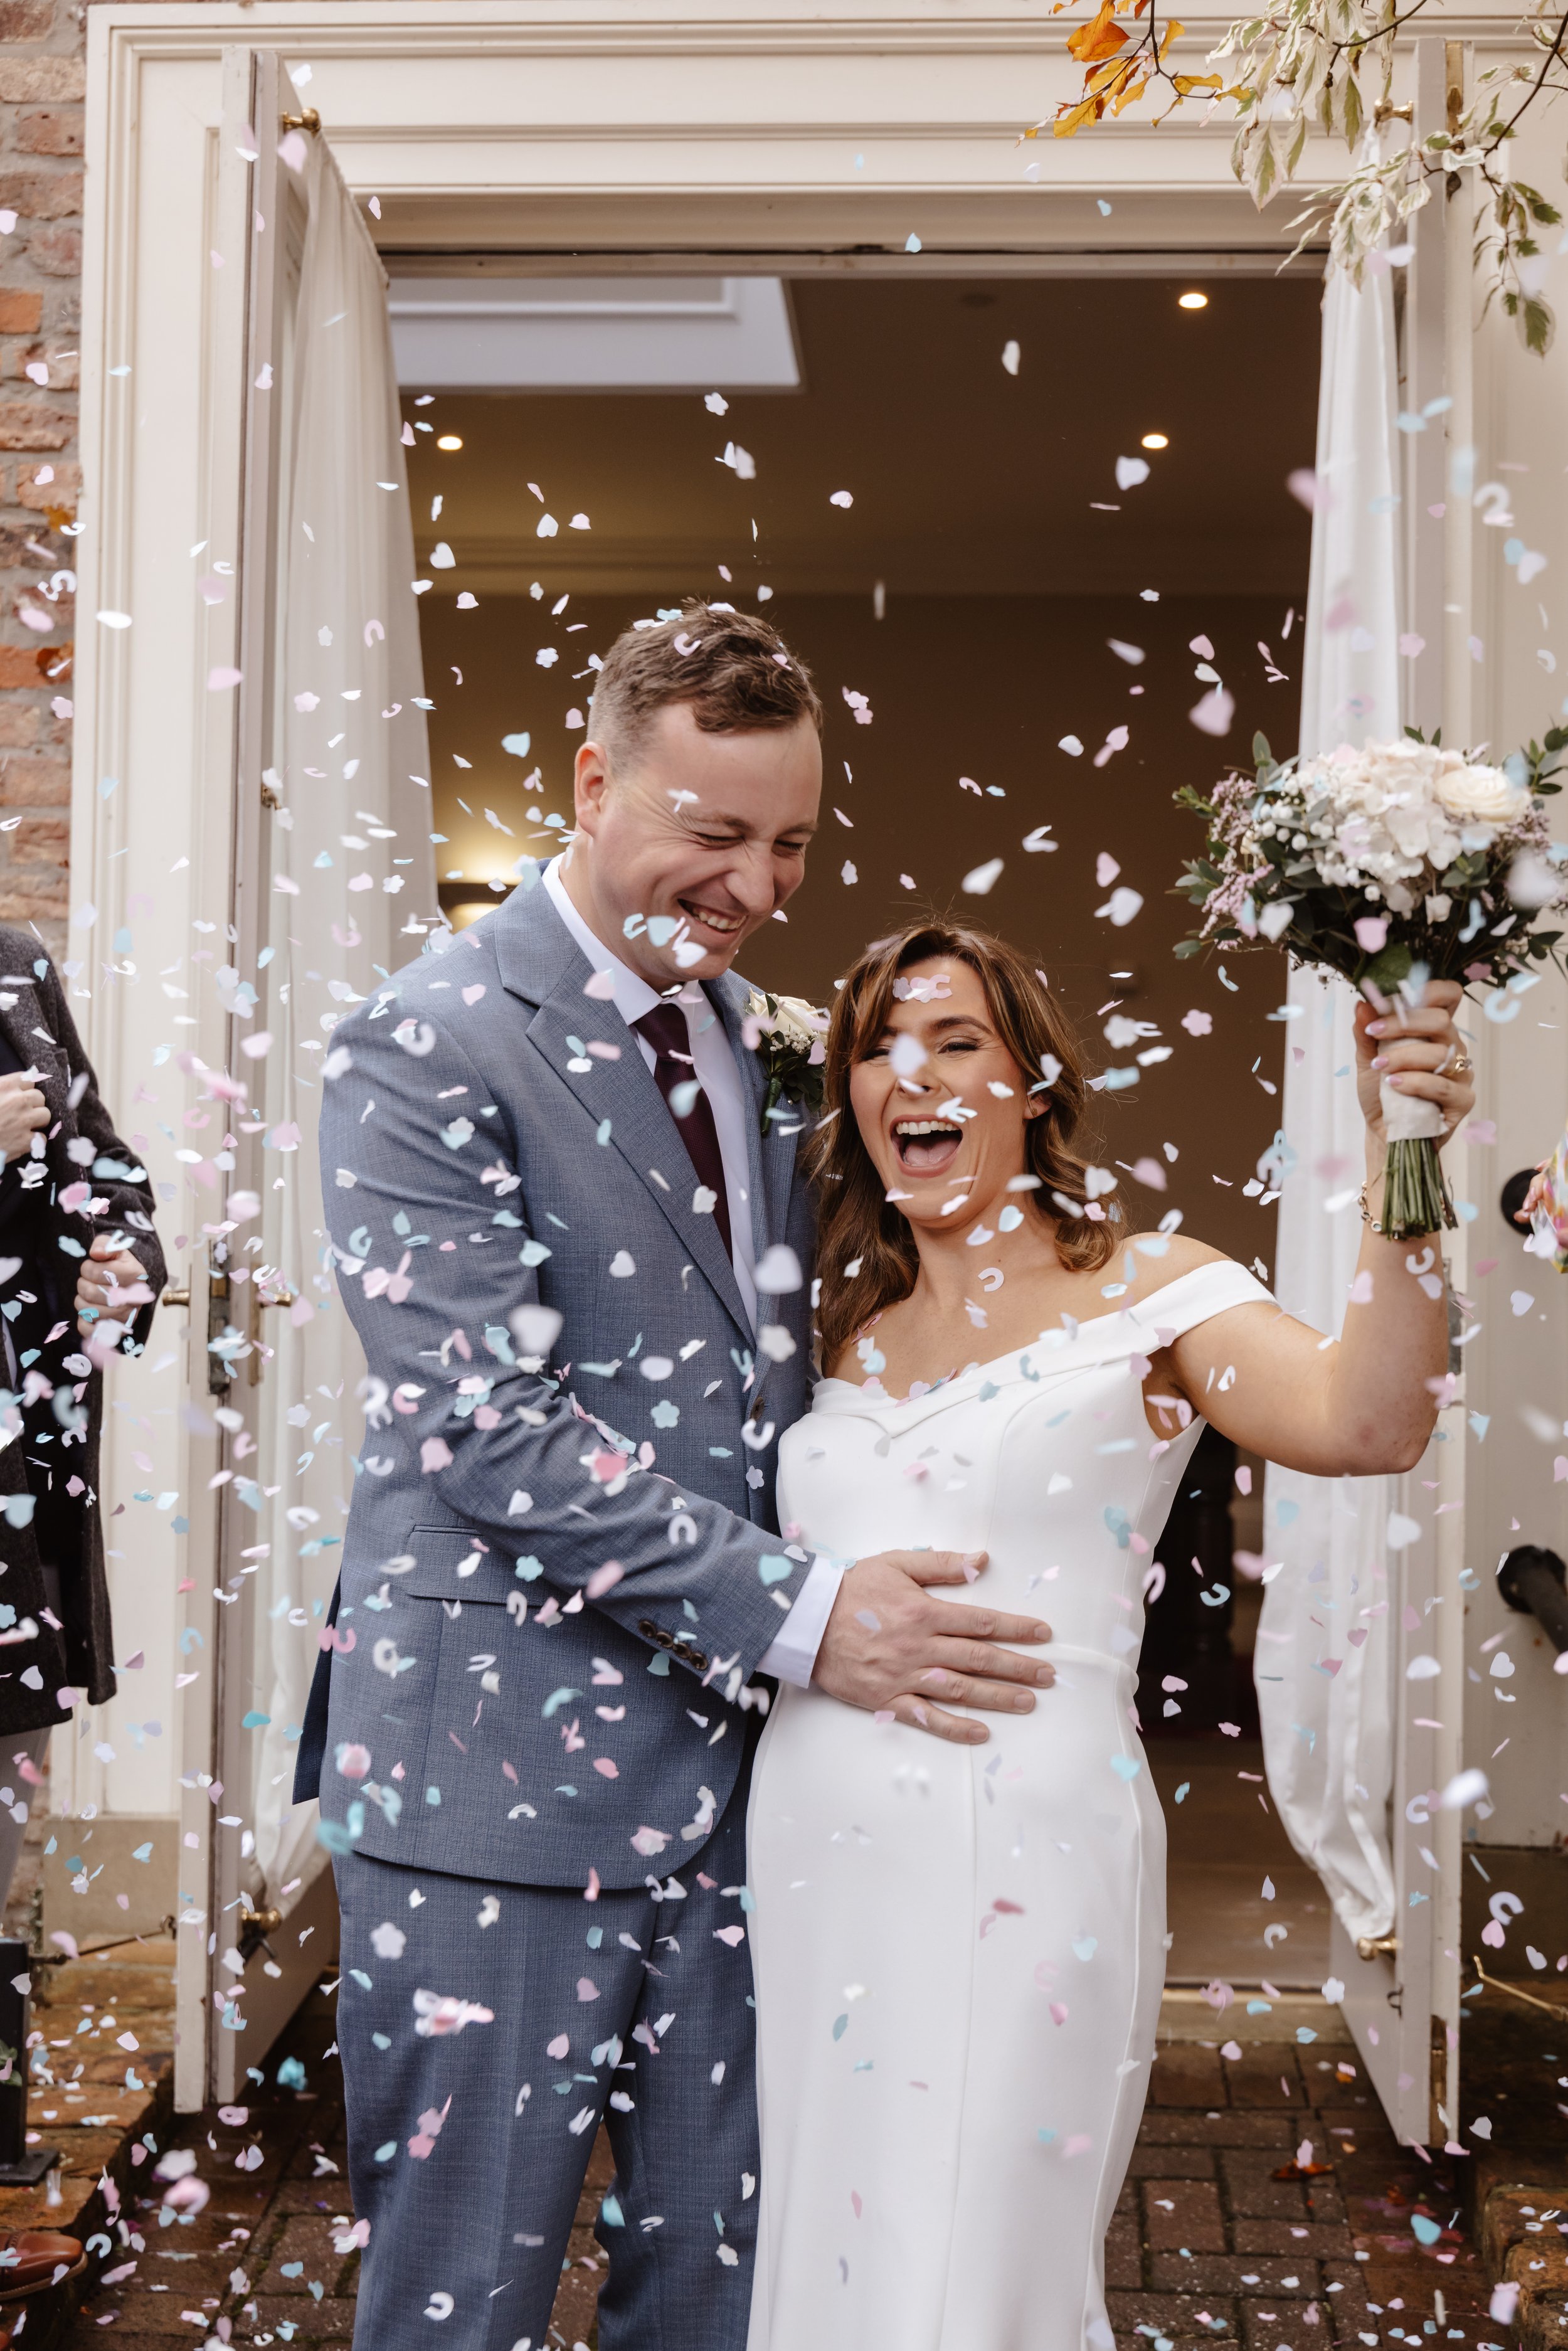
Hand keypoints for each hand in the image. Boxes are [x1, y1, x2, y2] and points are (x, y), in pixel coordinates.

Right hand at [0, 1071, 46, 1164]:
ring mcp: (24, 1121)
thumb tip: (14, 1083)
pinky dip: (34, 1141)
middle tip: (21, 1112)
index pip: (29, 1079)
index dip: (24, 1088)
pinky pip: (42, 1138)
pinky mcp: (26, 1142)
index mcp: (5, 1086)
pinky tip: (23, 1140)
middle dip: (32, 1104)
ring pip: (45, 1115)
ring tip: (25, 1125)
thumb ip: (1, 1087)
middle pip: (39, 1097)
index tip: (21, 1093)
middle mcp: (18, 1101)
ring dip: (37, 1120)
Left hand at [75, 1238, 151, 1340]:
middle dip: (83, 1284)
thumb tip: (96, 1253)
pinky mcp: (116, 1331)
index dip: (87, 1267)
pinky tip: (90, 1312)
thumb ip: (105, 1245)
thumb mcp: (116, 1249)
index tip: (92, 1267)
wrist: (135, 1285)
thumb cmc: (121, 1265)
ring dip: (82, 1301)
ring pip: (86, 1310)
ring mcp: (124, 1317)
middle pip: (88, 1292)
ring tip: (90, 1295)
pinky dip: (84, 1321)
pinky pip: (88, 1329)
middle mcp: (131, 1298)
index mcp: (133, 1274)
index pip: (92, 1271)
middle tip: (89, 1281)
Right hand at [812, 1549, 1053, 1745]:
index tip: (1043, 1634)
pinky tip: (980, 1732)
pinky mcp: (887, 1699)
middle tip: (1048, 1675)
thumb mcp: (895, 1563)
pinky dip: (955, 1727)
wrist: (805, 1620)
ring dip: (998, 1696)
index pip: (982, 1622)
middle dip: (1018, 1666)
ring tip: (1028, 1701)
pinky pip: (927, 1717)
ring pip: (961, 1689)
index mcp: (924, 1611)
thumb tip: (981, 1559)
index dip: (1016, 1628)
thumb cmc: (851, 1588)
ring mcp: (904, 1676)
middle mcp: (920, 1646)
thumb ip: (940, 1563)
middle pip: (979, 1658)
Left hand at [1353, 979, 1474, 1149]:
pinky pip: (1443, 1086)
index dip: (1426, 990)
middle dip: (1403, 1023)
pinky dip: (1415, 1083)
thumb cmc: (1381, 1091)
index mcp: (1435, 1030)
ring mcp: (1461, 1073)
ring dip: (1403, 1057)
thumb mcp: (1368, 1058)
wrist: (1383, 1131)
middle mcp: (1453, 1047)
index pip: (1448, 995)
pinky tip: (1394, 1085)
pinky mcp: (1463, 1100)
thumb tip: (1362, 1003)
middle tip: (1373, 1031)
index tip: (1388, 1001)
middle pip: (1441, 1020)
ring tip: (1380, 1066)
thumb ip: (1365, 1031)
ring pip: (1440, 1054)